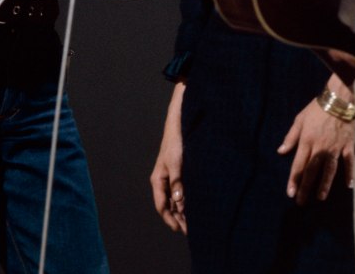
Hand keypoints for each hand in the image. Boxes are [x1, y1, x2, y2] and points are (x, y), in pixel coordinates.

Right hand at [150, 82, 186, 233]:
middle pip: (169, 205)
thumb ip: (177, 183)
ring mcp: (172, 176)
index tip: (181, 229)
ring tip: (195, 222)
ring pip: (176, 199)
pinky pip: (181, 191)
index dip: (170, 219)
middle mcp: (164, 180)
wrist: (180, 124)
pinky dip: (187, 200)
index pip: (162, 205)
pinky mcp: (180, 172)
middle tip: (191, 231)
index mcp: (158, 179)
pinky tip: (196, 206)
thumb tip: (178, 203)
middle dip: (178, 218)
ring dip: (183, 211)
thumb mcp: (176, 163)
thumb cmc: (175, 142)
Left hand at [278, 76, 354, 204]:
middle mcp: (320, 148)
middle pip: (312, 172)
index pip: (299, 165)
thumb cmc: (316, 109)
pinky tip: (349, 185)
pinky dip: (349, 174)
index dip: (294, 180)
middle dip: (305, 188)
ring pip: (329, 171)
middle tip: (301, 202)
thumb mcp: (299, 120)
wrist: (338, 99)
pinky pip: (349, 163)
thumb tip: (281, 151)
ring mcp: (335, 149)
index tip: (290, 193)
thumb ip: (290, 137)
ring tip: (320, 197)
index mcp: (307, 141)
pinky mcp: (348, 146)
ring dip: (324, 185)